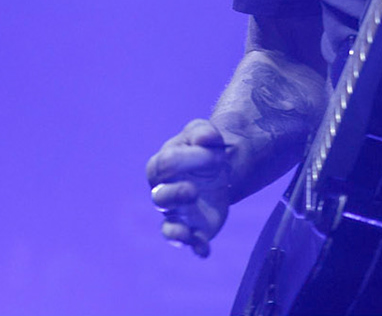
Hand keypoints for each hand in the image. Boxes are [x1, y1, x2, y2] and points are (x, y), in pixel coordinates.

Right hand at [146, 118, 231, 257]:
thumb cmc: (204, 146)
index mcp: (160, 166)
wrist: (222, 165)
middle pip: (159, 198)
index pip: (166, 164)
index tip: (215, 154)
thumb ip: (202, 132)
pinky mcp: (196, 228)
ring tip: (185, 234)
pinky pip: (192, 242)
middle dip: (174, 195)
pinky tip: (204, 250)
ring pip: (169, 227)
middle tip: (193, 190)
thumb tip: (205, 139)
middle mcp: (164, 193)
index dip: (191, 158)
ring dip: (176, 231)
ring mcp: (179, 213)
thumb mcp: (203, 131)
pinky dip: (197, 247)